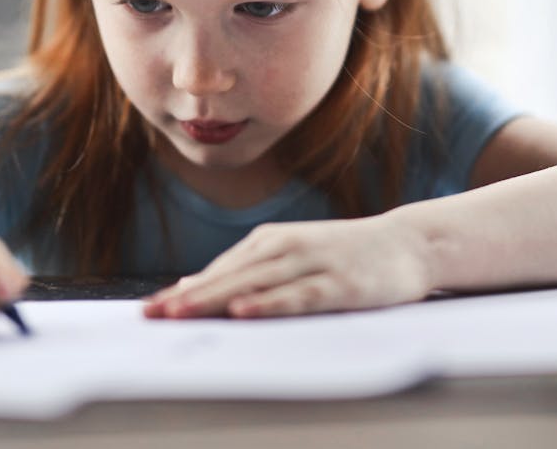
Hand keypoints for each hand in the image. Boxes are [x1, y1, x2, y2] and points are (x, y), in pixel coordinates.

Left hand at [142, 214, 432, 318]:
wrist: (408, 243)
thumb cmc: (345, 254)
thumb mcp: (291, 255)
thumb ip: (248, 272)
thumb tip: (194, 286)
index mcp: (269, 241)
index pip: (217, 271)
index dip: (182, 291)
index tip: (149, 310)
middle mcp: (284, 247)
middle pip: (228, 277)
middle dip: (188, 297)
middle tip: (151, 315)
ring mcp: (311, 263)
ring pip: (254, 285)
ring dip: (215, 300)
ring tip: (180, 314)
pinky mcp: (337, 283)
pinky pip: (296, 296)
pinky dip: (267, 304)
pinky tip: (243, 312)